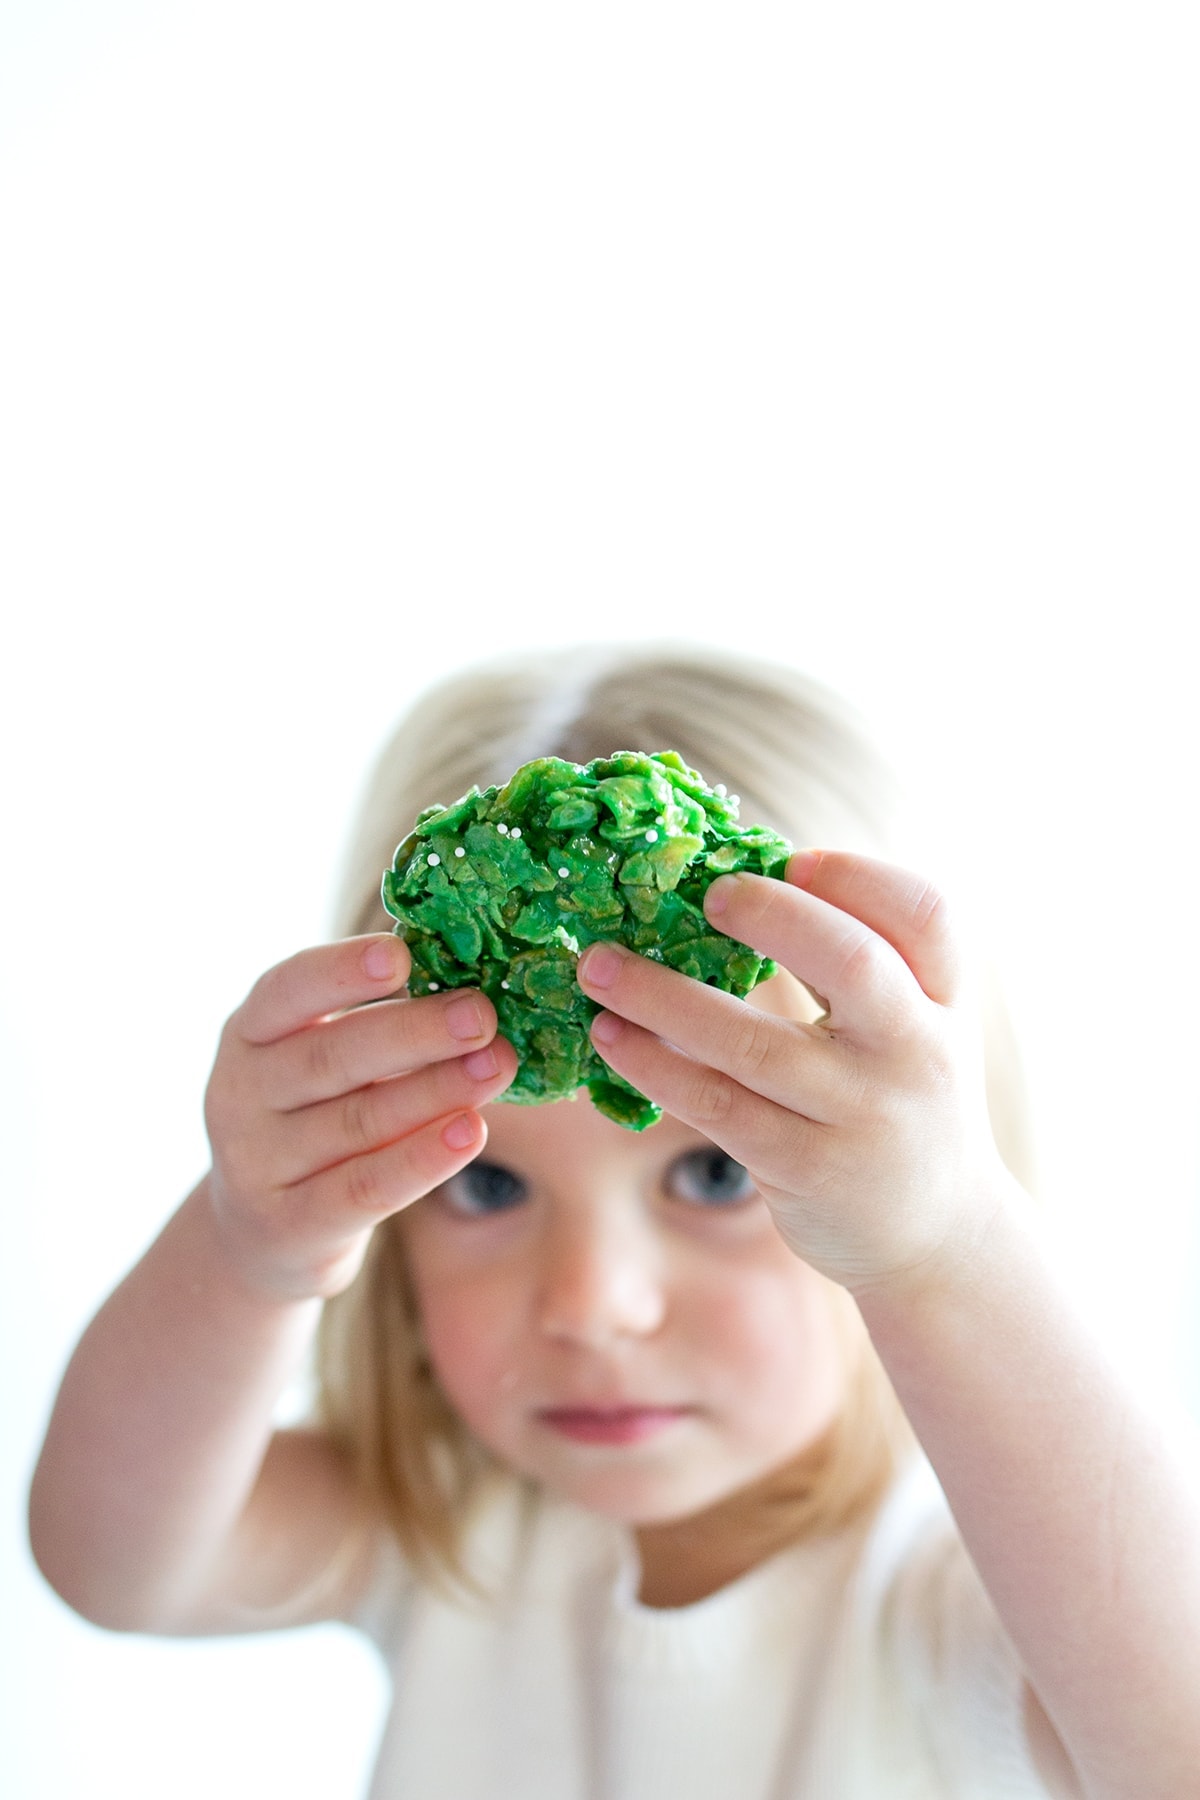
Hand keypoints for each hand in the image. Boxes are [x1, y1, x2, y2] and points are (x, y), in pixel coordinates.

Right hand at [202, 935, 516, 1298]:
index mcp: (250, 1032)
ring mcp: (258, 1163)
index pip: (287, 989)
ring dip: (435, 1091)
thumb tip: (468, 970)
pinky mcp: (289, 1225)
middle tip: (481, 1016)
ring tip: (497, 1066)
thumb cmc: (316, 1116)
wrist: (265, 1231)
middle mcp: (239, 1092)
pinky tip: (470, 1132)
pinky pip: (364, 1188)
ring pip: (358, 1121)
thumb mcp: (323, 1059)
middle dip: (414, 1033)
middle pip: (332, 1056)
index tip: (401, 953)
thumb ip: (375, 1019)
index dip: (342, 970)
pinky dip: (421, 1160)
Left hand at [576, 851, 1014, 1296]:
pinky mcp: (808, 1167)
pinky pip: (718, 1105)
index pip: (925, 915)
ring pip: (754, 1044)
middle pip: (852, 962)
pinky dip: (655, 1067)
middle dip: (771, 917)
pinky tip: (611, 1039)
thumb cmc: (898, 1099)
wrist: (935, 1234)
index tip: (792, 860)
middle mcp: (918, 1052)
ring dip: (663, 998)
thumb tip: (737, 880)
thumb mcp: (913, 1025)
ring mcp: (863, 1114)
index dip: (858, 875)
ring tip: (598, 968)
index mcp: (944, 1000)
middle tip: (704, 894)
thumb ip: (861, 963)